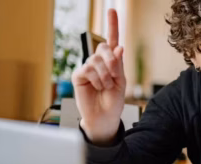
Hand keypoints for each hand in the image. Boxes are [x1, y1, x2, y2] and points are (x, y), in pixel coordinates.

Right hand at [72, 9, 125, 144]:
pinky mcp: (79, 75)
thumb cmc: (113, 100)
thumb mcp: (121, 81)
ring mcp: (88, 67)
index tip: (112, 10)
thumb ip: (118, 64)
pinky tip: (97, 87)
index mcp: (112, 61)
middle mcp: (99, 61)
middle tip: (113, 77)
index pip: (112, 40)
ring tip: (105, 87)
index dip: (112, 25)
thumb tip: (118, 47)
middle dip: (112, 62)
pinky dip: (96, 79)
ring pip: (97, 61)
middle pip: (104, 47)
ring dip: (105, 76)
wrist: (105, 116)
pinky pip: (88, 69)